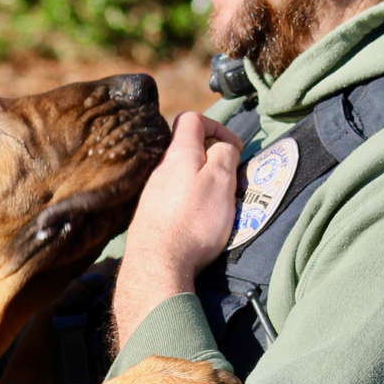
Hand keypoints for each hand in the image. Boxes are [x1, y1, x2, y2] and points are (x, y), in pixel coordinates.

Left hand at [114, 112, 241, 341]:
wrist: (157, 265)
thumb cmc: (193, 220)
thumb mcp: (220, 181)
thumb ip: (224, 156)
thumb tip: (223, 147)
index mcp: (178, 153)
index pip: (192, 119)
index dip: (216, 125)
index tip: (233, 149)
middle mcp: (160, 169)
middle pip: (187, 150)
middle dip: (213, 161)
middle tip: (230, 182)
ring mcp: (152, 194)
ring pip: (182, 177)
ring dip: (203, 186)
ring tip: (218, 208)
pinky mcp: (150, 217)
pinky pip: (174, 200)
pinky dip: (190, 205)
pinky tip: (198, 226)